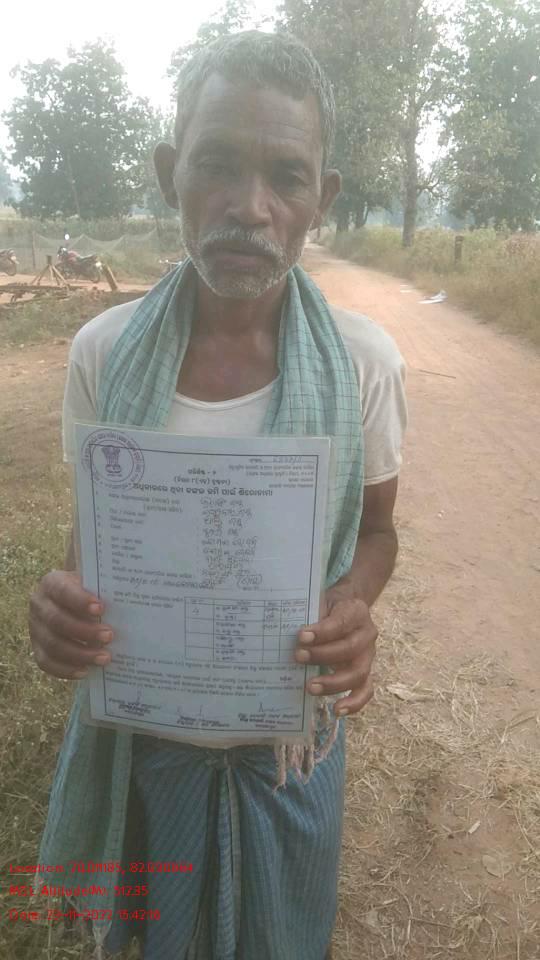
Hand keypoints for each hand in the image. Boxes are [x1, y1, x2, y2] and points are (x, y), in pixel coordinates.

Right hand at [28, 571, 113, 679]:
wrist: (72, 602)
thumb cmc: (89, 591)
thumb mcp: (93, 583)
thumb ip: (104, 588)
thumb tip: (130, 600)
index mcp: (52, 583)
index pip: (63, 591)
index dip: (80, 601)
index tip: (101, 609)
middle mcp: (39, 605)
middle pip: (57, 621)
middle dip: (84, 631)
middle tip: (109, 636)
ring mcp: (35, 629)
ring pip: (52, 645)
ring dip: (80, 654)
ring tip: (104, 658)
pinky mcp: (37, 648)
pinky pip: (47, 663)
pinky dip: (66, 670)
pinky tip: (86, 671)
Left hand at [294, 581, 376, 715]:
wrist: (345, 609)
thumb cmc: (327, 609)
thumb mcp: (320, 604)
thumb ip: (309, 617)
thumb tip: (282, 633)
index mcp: (356, 611)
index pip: (341, 622)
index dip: (323, 631)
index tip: (301, 636)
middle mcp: (367, 634)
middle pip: (350, 648)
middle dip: (323, 655)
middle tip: (298, 657)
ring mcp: (369, 655)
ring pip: (358, 673)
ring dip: (333, 682)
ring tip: (310, 687)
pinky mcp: (365, 672)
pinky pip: (365, 690)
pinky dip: (354, 703)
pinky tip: (337, 710)